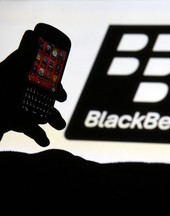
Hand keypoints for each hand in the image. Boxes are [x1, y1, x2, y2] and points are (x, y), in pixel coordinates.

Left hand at [0, 29, 66, 146]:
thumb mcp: (9, 72)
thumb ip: (22, 55)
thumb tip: (32, 33)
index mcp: (27, 78)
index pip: (47, 79)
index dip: (56, 86)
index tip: (62, 95)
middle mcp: (28, 93)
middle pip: (48, 97)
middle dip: (56, 102)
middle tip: (61, 103)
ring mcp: (25, 108)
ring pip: (45, 114)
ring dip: (54, 120)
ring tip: (59, 126)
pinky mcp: (21, 122)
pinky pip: (33, 130)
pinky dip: (40, 136)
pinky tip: (44, 141)